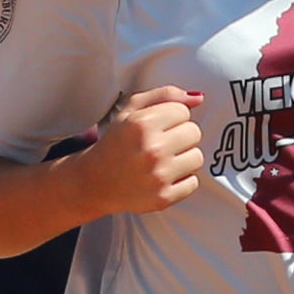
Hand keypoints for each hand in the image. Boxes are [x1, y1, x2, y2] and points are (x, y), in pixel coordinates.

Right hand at [77, 86, 204, 215]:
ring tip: (163, 160)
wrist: (94, 182)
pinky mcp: (164, 198)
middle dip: (180, 136)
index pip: (183, 111)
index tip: (158, 126)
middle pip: (194, 133)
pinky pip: (193, 182)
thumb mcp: (130, 111)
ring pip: (197, 157)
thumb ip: (164, 95)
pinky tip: (163, 177)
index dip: (171, 117)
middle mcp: (151, 150)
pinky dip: (181, 180)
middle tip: (161, 143)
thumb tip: (199, 98)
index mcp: (141, 124)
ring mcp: (159, 176)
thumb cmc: (115, 143)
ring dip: (183, 158)